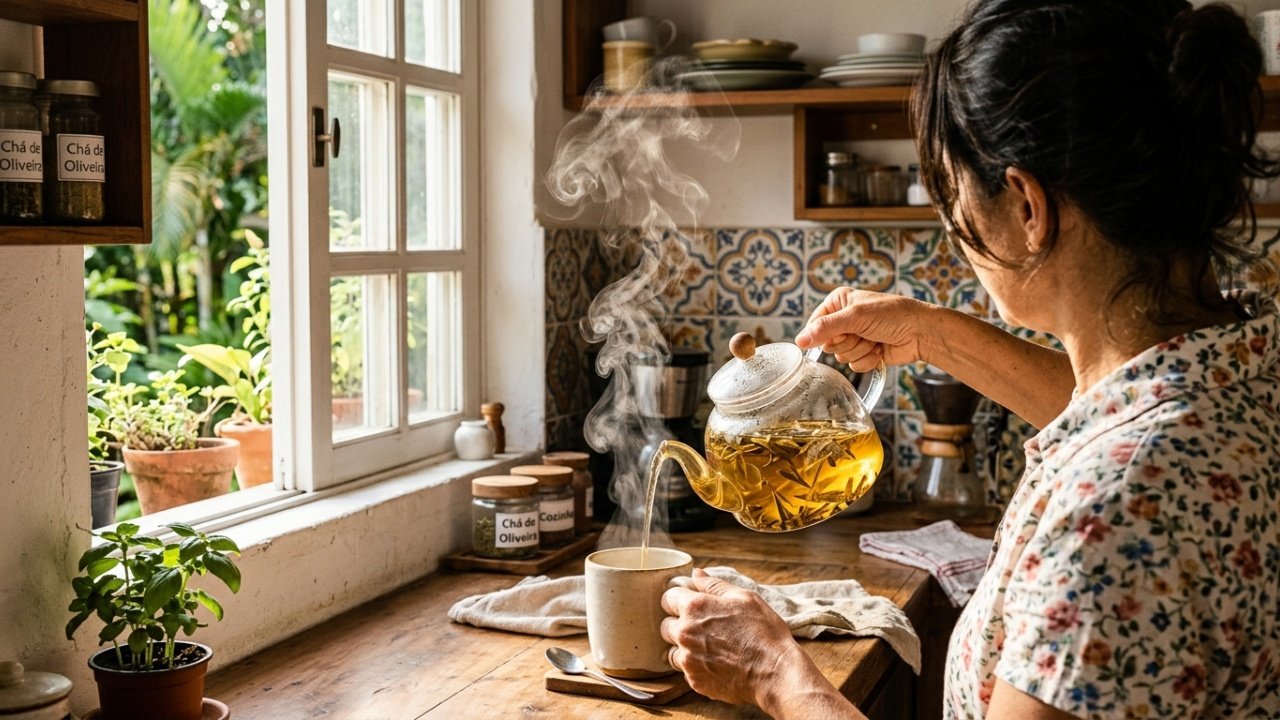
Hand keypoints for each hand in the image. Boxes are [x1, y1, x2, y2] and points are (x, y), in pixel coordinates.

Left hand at [660, 569, 798, 706]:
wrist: (775, 672)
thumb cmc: (763, 632)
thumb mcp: (744, 598)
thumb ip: (714, 585)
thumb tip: (696, 574)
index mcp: (694, 608)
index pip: (667, 597)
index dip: (680, 599)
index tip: (690, 605)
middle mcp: (685, 633)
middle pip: (665, 626)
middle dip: (679, 624)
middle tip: (703, 628)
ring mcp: (688, 660)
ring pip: (673, 651)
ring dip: (685, 648)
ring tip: (711, 648)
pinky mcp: (694, 681)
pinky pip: (686, 671)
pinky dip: (697, 667)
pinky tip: (717, 663)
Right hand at [796, 288, 931, 370]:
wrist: (921, 332)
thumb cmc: (893, 315)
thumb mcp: (855, 316)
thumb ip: (825, 328)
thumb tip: (799, 341)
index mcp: (838, 302)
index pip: (814, 324)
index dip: (824, 333)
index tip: (842, 332)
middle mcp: (844, 320)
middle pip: (827, 344)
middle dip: (848, 342)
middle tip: (864, 332)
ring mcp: (854, 338)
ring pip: (841, 357)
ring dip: (861, 350)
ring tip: (875, 339)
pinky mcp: (864, 354)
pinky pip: (854, 366)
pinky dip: (869, 360)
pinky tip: (880, 349)